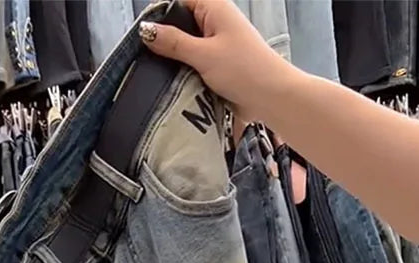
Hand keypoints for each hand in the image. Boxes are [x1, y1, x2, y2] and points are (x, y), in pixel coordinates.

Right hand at [139, 0, 292, 122]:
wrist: (273, 98)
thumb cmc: (244, 70)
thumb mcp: (203, 55)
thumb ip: (173, 42)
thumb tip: (147, 31)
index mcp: (214, 7)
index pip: (179, 0)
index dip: (161, 13)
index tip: (145, 34)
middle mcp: (216, 20)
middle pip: (181, 22)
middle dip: (166, 38)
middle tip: (149, 56)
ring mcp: (218, 42)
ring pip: (187, 44)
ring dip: (176, 57)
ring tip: (161, 71)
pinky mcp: (220, 63)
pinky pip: (196, 61)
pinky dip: (186, 69)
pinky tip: (177, 80)